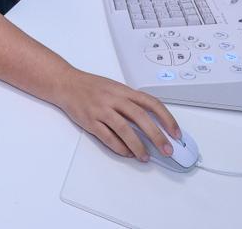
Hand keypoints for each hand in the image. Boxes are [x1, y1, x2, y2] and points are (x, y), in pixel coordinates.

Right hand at [52, 70, 180, 161]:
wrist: (65, 83)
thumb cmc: (90, 86)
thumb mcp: (114, 88)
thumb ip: (131, 102)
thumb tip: (151, 122)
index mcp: (123, 90)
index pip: (151, 103)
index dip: (166, 119)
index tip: (176, 133)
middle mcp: (114, 99)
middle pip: (140, 117)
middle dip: (156, 136)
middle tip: (167, 150)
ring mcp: (101, 109)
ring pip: (124, 129)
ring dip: (137, 146)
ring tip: (145, 157)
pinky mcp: (89, 121)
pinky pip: (107, 137)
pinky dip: (119, 147)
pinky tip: (126, 153)